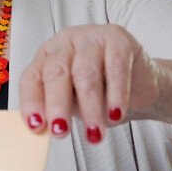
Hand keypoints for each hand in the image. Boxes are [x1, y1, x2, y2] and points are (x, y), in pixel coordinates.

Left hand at [19, 24, 160, 142]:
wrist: (140, 85)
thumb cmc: (101, 92)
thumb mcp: (74, 103)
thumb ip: (59, 112)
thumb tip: (46, 130)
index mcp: (46, 57)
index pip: (32, 78)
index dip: (31, 102)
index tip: (36, 126)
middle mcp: (64, 42)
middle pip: (56, 73)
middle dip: (58, 105)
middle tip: (62, 132)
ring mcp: (90, 36)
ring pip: (86, 73)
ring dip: (91, 108)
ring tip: (95, 133)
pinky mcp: (117, 38)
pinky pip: (116, 69)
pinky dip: (116, 95)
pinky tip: (116, 113)